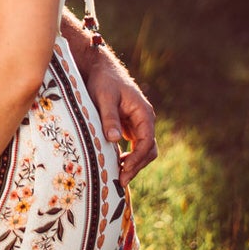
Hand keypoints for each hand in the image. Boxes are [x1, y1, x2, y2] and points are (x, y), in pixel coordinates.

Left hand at [86, 52, 157, 185]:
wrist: (99, 69)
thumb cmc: (103, 81)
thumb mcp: (104, 97)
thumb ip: (109, 117)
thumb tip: (114, 139)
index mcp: (143, 112)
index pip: (147, 141)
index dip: (138, 158)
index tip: (124, 169)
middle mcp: (144, 120)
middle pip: (148, 150)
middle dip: (137, 166)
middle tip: (121, 181)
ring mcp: (138, 124)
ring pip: (142, 150)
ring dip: (133, 164)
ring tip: (118, 176)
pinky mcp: (129, 127)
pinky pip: (133, 146)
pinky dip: (127, 157)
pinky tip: (115, 165)